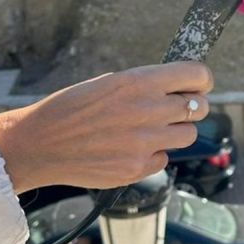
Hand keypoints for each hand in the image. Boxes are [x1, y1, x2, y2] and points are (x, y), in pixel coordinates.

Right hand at [0, 62, 213, 192]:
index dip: (203, 79)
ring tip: (152, 128)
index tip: (201, 83)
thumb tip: (177, 87)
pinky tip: (132, 148)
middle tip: (179, 107)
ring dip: (176, 130)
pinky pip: (163, 159)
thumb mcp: (111, 81)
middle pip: (200, 108)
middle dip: (193, 106)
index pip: (197, 75)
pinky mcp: (137, 168)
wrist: (41, 143)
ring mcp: (145, 142)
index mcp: (140, 81)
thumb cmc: (73, 107)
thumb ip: (146, 85)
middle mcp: (148, 110)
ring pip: (188, 135)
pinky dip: (154, 154)